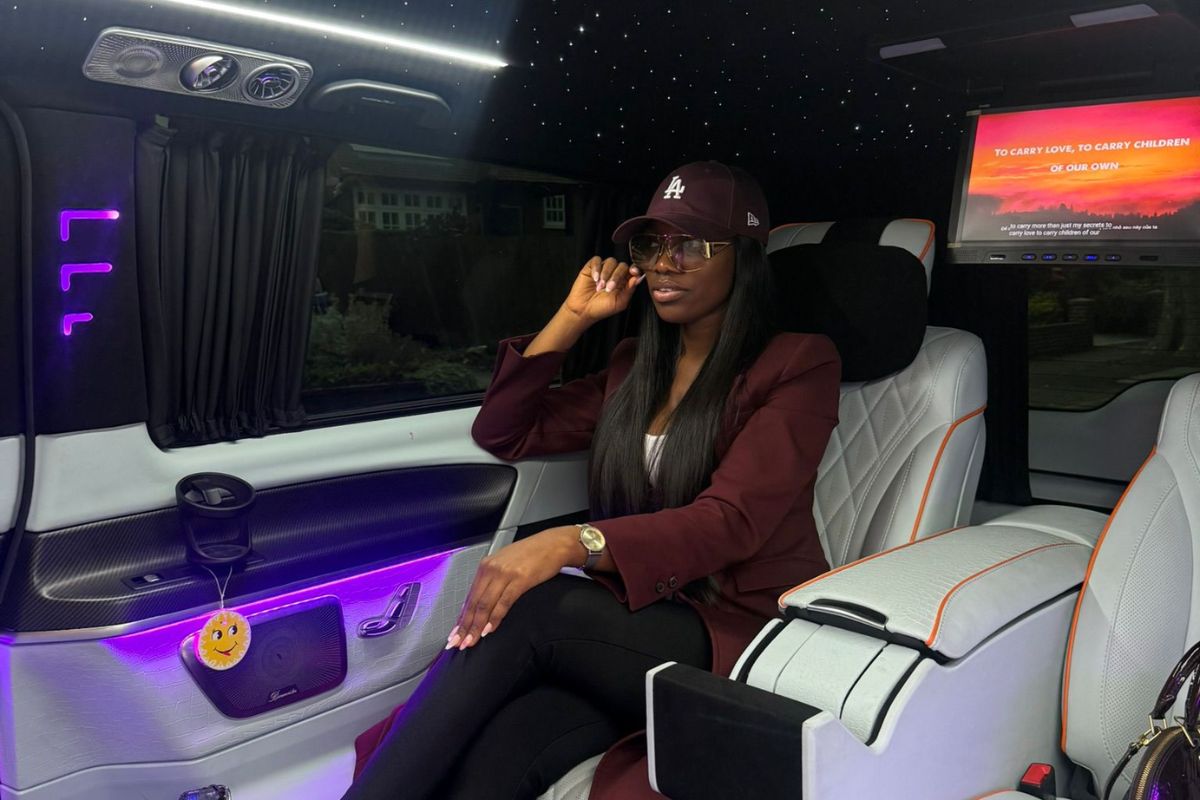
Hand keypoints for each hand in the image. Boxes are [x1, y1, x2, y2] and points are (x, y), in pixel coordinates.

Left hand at [446, 526, 579, 650]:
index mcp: (486, 566)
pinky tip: (489, 629)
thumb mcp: (506, 564)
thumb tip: (482, 604)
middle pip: (474, 603)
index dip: (461, 618)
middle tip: (458, 642)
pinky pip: (504, 602)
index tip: (455, 633)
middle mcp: (492, 569)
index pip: (469, 597)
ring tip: (470, 641)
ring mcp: (505, 574)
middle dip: (465, 626)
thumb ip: (493, 581)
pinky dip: (495, 618)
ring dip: (476, 626)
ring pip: (485, 605)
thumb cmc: (532, 554)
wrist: (554, 544)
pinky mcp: (520, 579)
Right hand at [562, 256, 643, 323]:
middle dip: (616, 276)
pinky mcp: (592, 267)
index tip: (633, 272)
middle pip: (622, 265)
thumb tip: (638, 278)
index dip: (634, 269)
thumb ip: (629, 290)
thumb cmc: (601, 308)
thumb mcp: (619, 302)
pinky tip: (595, 278)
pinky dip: (597, 268)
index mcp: (624, 282)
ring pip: (610, 261)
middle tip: (609, 288)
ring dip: (606, 273)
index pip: (633, 271)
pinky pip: (597, 260)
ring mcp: (604, 269)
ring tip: (600, 286)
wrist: (583, 310)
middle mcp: (615, 273)